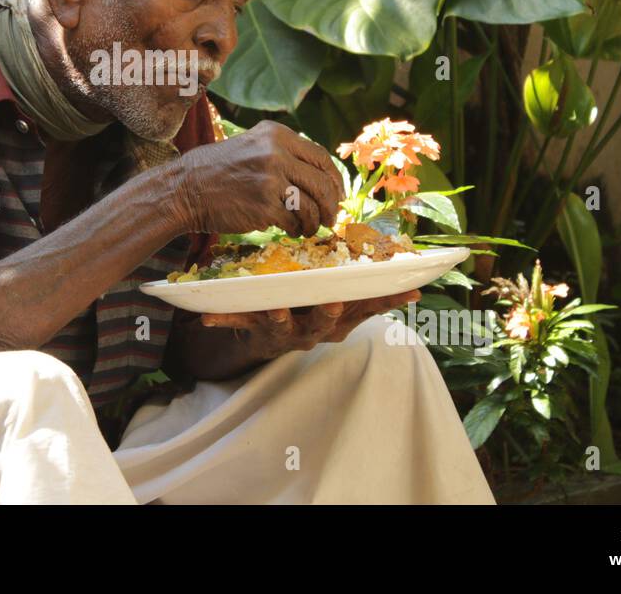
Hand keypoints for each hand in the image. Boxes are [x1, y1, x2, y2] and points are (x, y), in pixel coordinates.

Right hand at [167, 120, 345, 237]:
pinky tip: (291, 231)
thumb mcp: (252, 147)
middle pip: (322, 182)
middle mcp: (276, 152)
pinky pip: (294, 220)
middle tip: (330, 217)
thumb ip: (283, 154)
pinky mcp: (264, 204)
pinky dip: (297, 229)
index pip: (320, 157)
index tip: (337, 194)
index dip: (334, 179)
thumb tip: (318, 176)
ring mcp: (270, 178)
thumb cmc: (217, 171)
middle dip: (331, 204)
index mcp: (276, 134)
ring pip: (311, 204)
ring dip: (314, 221)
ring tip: (308, 228)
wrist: (185, 188)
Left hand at [198, 290, 421, 358]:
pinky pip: (239, 323)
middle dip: (330, 314)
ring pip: (284, 327)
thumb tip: (414, 284)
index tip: (408, 290)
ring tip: (277, 311)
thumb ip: (371, 294)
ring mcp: (285, 333)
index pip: (365, 309)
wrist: (268, 337)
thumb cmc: (312, 312)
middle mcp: (314, 331)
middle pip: (325, 323)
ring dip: (281, 319)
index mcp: (338, 321)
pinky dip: (224, 319)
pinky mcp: (255, 330)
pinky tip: (206, 316)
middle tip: (334, 303)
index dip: (385, 302)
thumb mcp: (343, 305)